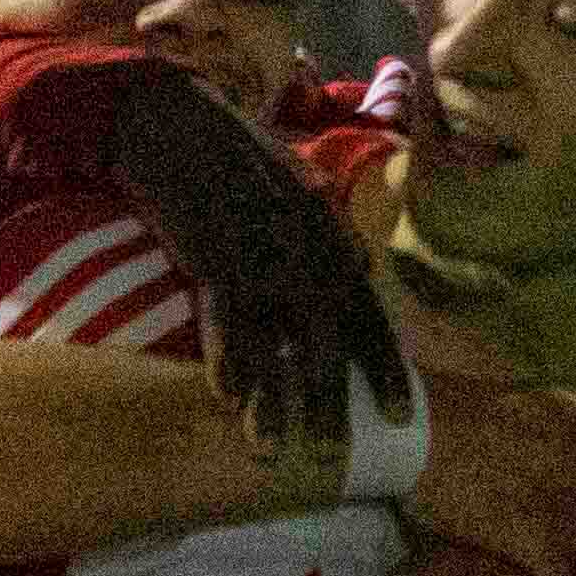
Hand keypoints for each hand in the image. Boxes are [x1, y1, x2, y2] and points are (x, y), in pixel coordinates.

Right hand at [100, 69, 403, 460]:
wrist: (174, 119)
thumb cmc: (232, 157)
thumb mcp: (298, 189)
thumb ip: (329, 236)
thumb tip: (362, 270)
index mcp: (330, 235)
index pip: (369, 313)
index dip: (385, 368)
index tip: (402, 417)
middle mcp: (305, 247)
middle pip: (328, 338)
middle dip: (331, 400)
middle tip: (333, 455)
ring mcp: (260, 251)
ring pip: (275, 340)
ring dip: (274, 400)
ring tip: (272, 451)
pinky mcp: (212, 252)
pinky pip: (224, 316)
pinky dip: (227, 357)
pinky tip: (229, 398)